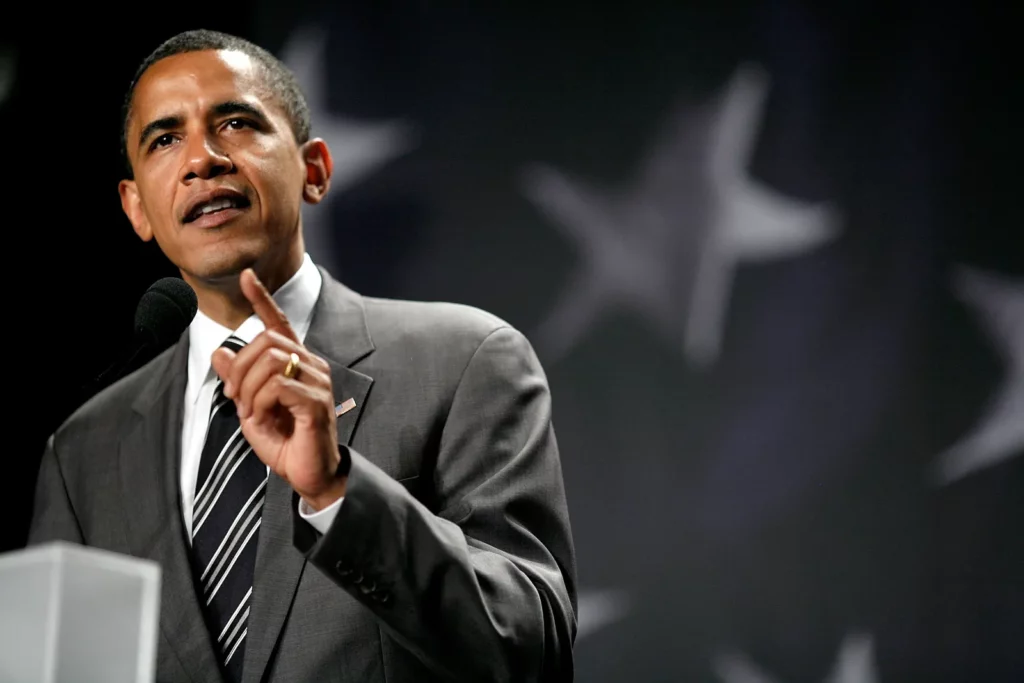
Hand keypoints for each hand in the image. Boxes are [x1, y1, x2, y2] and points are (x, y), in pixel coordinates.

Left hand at [210, 268, 345, 509]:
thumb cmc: (286, 444)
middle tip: (235, 399)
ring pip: (270, 361)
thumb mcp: (251, 409)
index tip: (247, 276)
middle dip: (239, 369)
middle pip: (265, 342)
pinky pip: (277, 385)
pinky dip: (260, 401)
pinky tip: (263, 418)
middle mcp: (311, 366)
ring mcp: (317, 382)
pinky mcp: (317, 401)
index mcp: (297, 364)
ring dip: (248, 388)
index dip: (262, 299)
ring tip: (250, 412)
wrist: (311, 476)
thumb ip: (237, 381)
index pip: (279, 324)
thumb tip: (217, 353)